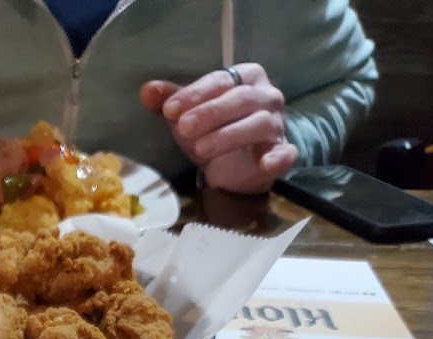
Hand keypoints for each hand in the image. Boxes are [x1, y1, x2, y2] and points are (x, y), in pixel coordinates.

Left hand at [140, 65, 298, 194]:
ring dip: (229, 135)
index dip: (194, 94)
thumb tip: (146, 91)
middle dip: (210, 113)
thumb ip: (171, 101)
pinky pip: (285, 153)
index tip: (169, 110)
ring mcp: (276, 125)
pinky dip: (278, 158)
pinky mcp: (282, 152)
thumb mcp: (189, 115)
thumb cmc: (214, 130)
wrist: (237, 166)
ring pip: (258, 124)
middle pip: (241, 99)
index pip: (220, 81)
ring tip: (200, 149)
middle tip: (183, 128)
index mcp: (245, 78)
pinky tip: (265, 164)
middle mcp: (266, 96)